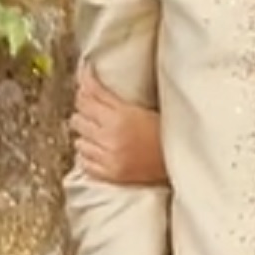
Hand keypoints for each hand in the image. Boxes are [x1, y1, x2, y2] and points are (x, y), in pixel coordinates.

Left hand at [70, 65, 166, 185]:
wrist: (177, 159)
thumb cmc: (161, 130)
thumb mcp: (137, 108)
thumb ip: (109, 97)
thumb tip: (85, 82)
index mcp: (120, 117)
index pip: (86, 98)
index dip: (83, 87)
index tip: (84, 80)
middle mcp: (111, 137)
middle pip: (78, 119)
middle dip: (84, 113)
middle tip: (93, 111)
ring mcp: (109, 158)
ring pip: (78, 142)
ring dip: (85, 136)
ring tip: (97, 132)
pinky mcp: (110, 175)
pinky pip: (84, 163)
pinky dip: (87, 155)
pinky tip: (97, 150)